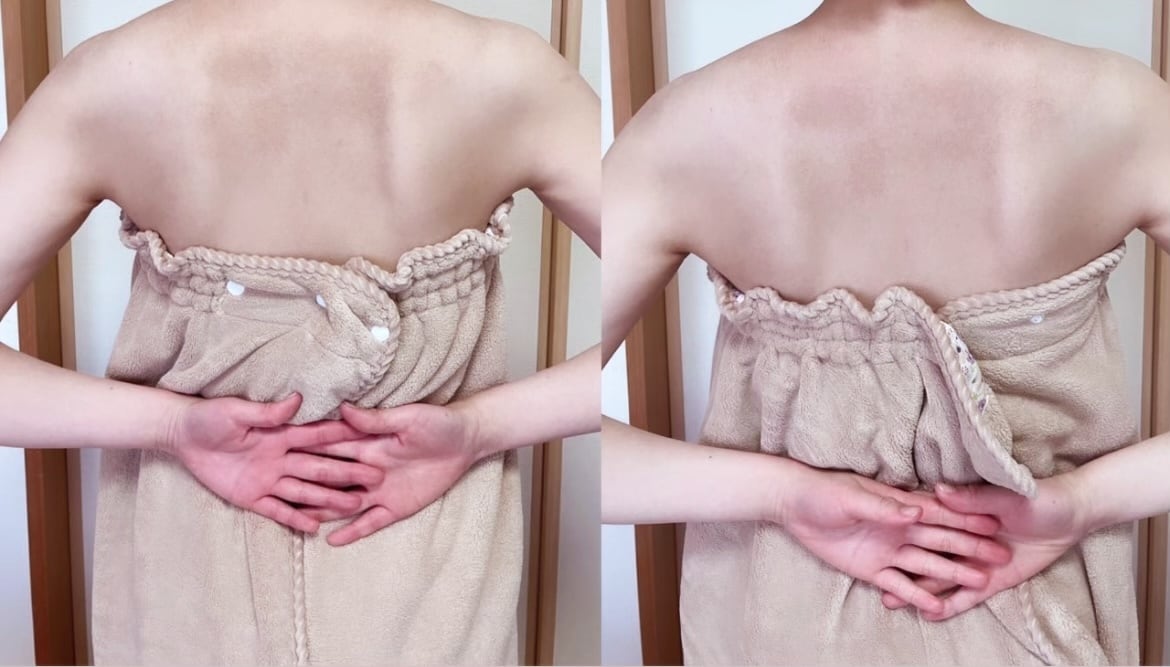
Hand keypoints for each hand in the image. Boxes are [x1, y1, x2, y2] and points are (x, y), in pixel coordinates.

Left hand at [167, 393, 384, 533]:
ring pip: (304, 492)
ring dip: (328, 499)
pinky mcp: (251, 497)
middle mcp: (281, 458)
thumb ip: (268, 411)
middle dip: (346, 473)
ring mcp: (268, 480)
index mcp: (281, 435)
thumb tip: (298, 400)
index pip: (317, 437)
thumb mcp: (237, 411)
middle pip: (319, 468)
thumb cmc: (209, 417)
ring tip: (354, 505)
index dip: (342, 439)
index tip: (369, 439)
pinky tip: (315, 527)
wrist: (182, 436)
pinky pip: (277, 510)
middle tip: (374, 478)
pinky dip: (295, 519)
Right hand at [295, 402, 482, 545]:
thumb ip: (376, 419)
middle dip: (309, 485)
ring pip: (344, 503)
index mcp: (367, 442)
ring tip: (296, 521)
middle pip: (332, 478)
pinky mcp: (394, 507)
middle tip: (276, 493)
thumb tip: (342, 408)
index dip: (307, 451)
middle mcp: (366, 467)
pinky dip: (352, 530)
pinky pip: (370, 522)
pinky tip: (330, 539)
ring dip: (323, 511)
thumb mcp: (408, 418)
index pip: (332, 448)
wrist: (466, 442)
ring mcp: (379, 490)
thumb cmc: (437, 422)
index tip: (277, 452)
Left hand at [780, 468, 1011, 614]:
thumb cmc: (823, 491)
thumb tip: (915, 510)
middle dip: (971, 549)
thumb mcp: (851, 496)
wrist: (793, 504)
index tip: (997, 526)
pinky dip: (916, 595)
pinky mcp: (872, 569)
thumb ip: (882, 505)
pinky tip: (936, 606)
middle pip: (942, 541)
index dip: (968, 519)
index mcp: (898, 505)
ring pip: (926, 565)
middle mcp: (899, 529)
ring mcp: (887, 550)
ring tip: (980, 584)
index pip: (940, 514)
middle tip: (1002, 559)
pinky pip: (899, 584)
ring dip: (951, 574)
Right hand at [880, 477, 1089, 619]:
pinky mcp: (993, 580)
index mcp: (960, 514)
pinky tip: (930, 613)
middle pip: (923, 556)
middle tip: (875, 582)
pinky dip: (950, 604)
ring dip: (917, 591)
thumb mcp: (1005, 495)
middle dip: (898, 570)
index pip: (923, 524)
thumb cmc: (1038, 496)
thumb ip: (973, 497)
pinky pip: (967, 597)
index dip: (897, 532)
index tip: (871, 538)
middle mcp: (961, 540)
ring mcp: (975, 562)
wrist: (1073, 515)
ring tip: (890, 601)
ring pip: (940, 579)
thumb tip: (939, 492)